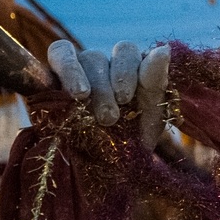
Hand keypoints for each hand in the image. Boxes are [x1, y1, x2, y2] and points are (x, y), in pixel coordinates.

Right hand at [47, 40, 170, 148]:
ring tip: (83, 100)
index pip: (126, 52)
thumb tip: (164, 48)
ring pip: (84, 58)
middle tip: (108, 118)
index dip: (125, 69)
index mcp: (129, 69)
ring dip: (85, 79)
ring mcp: (80, 68)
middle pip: (102, 57)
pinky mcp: (55, 77)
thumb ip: (156, 83)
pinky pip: (59, 54)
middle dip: (105, 87)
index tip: (125, 98)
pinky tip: (68, 89)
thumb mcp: (150, 116)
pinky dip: (65, 67)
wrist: (104, 171)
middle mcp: (104, 65)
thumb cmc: (131, 141)